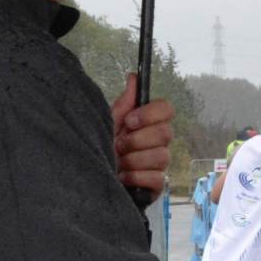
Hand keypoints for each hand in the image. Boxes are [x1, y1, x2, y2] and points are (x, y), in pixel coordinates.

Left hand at [110, 75, 173, 191]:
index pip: (167, 109)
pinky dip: (135, 177)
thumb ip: (124, 103)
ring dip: (133, 160)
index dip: (150, 114)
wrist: (93, 176)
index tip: (129, 121)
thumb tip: (134, 76)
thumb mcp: (109, 123)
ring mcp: (160, 163)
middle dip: (136, 140)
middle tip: (118, 145)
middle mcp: (158, 142)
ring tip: (118, 162)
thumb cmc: (103, 148)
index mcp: (148, 124)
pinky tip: (122, 177)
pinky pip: (156, 177)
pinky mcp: (157, 184)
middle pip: (165, 133)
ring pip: (161, 156)